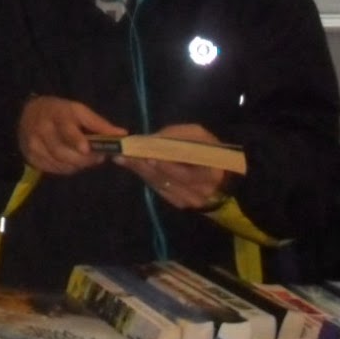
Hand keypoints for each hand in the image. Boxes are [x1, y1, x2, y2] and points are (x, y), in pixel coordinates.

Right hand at [18, 96, 123, 175]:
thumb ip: (99, 124)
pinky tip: (72, 162)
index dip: (76, 140)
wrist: (28, 112)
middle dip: (84, 159)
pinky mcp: (30, 157)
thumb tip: (122, 135)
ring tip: (86, 160)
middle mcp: (42, 130)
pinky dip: (66, 169)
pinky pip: (53, 169)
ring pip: (59, 163)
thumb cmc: (60, 112)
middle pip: (62, 151)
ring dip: (77, 165)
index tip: (86, 150)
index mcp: (57, 114)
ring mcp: (33, 145)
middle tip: (99, 158)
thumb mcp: (79, 111)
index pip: (65, 129)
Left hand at [112, 123, 229, 209]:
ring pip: (160, 184)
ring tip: (122, 158)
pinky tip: (130, 165)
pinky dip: (144, 176)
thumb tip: (152, 139)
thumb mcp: (199, 136)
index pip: (186, 173)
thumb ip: (178, 136)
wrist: (217, 172)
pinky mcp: (178, 202)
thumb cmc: (208, 149)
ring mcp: (188, 200)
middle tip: (125, 155)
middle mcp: (200, 192)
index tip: (148, 157)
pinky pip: (158, 189)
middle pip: (168, 180)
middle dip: (145, 166)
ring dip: (139, 171)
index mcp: (211, 174)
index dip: (167, 165)